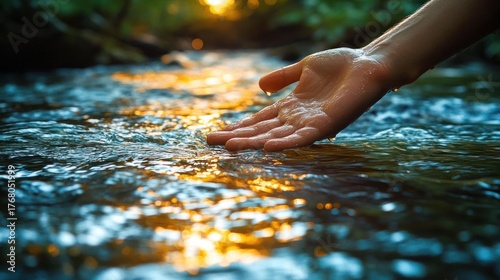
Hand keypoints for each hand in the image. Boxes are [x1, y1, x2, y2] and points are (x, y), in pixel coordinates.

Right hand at [207, 48, 391, 151]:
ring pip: (276, 136)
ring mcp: (310, 123)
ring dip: (254, 143)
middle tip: (211, 144)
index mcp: (290, 107)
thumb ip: (282, 77)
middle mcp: (297, 119)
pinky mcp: (326, 124)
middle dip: (237, 138)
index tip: (217, 134)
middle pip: (261, 131)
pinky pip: (303, 137)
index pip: (259, 120)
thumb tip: (259, 87)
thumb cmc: (341, 65)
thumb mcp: (304, 68)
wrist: (368, 64)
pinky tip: (269, 147)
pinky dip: (286, 143)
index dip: (238, 127)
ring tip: (231, 147)